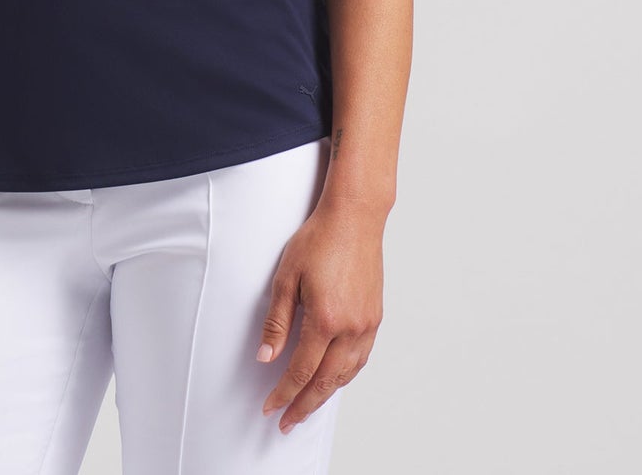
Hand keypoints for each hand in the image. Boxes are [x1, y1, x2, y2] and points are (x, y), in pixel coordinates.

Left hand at [256, 198, 382, 432]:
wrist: (354, 218)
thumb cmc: (319, 239)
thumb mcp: (286, 277)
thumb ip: (277, 321)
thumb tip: (266, 356)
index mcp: (325, 320)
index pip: (301, 371)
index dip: (284, 393)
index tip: (271, 408)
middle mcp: (350, 328)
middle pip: (326, 382)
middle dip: (304, 406)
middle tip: (287, 422)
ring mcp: (367, 325)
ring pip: (346, 375)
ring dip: (326, 395)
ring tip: (307, 406)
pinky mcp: (375, 318)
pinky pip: (360, 359)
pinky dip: (345, 376)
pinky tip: (334, 378)